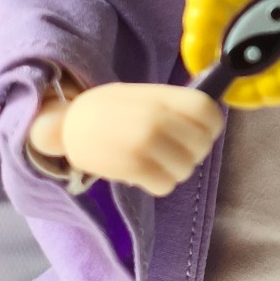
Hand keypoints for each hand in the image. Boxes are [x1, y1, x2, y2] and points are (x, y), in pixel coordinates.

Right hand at [29, 82, 223, 195]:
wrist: (68, 125)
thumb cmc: (110, 110)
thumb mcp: (144, 95)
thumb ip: (174, 106)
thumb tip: (209, 122)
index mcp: (161, 97)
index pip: (207, 111)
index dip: (210, 126)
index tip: (200, 132)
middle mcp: (156, 119)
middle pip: (201, 145)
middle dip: (193, 152)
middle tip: (175, 150)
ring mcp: (144, 144)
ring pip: (186, 169)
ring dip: (175, 170)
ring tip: (156, 161)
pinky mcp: (132, 168)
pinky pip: (166, 185)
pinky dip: (158, 183)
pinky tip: (144, 173)